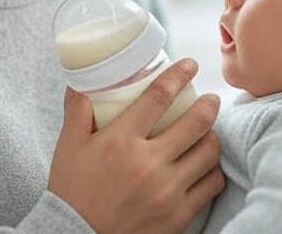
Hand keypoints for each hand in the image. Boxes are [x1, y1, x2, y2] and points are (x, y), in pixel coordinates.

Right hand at [47, 59, 224, 233]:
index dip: (179, 75)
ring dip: (212, 137)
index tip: (190, 65)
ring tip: (208, 134)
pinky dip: (213, 171)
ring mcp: (166, 191)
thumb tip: (80, 81)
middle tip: (211, 100)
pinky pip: (211, 184)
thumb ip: (77, 111)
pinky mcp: (178, 216)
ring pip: (209, 153)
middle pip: (196, 122)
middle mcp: (147, 163)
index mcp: (119, 140)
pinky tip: (206, 165)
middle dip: (210, 104)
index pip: (159, 96)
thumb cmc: (71, 192)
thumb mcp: (68, 147)